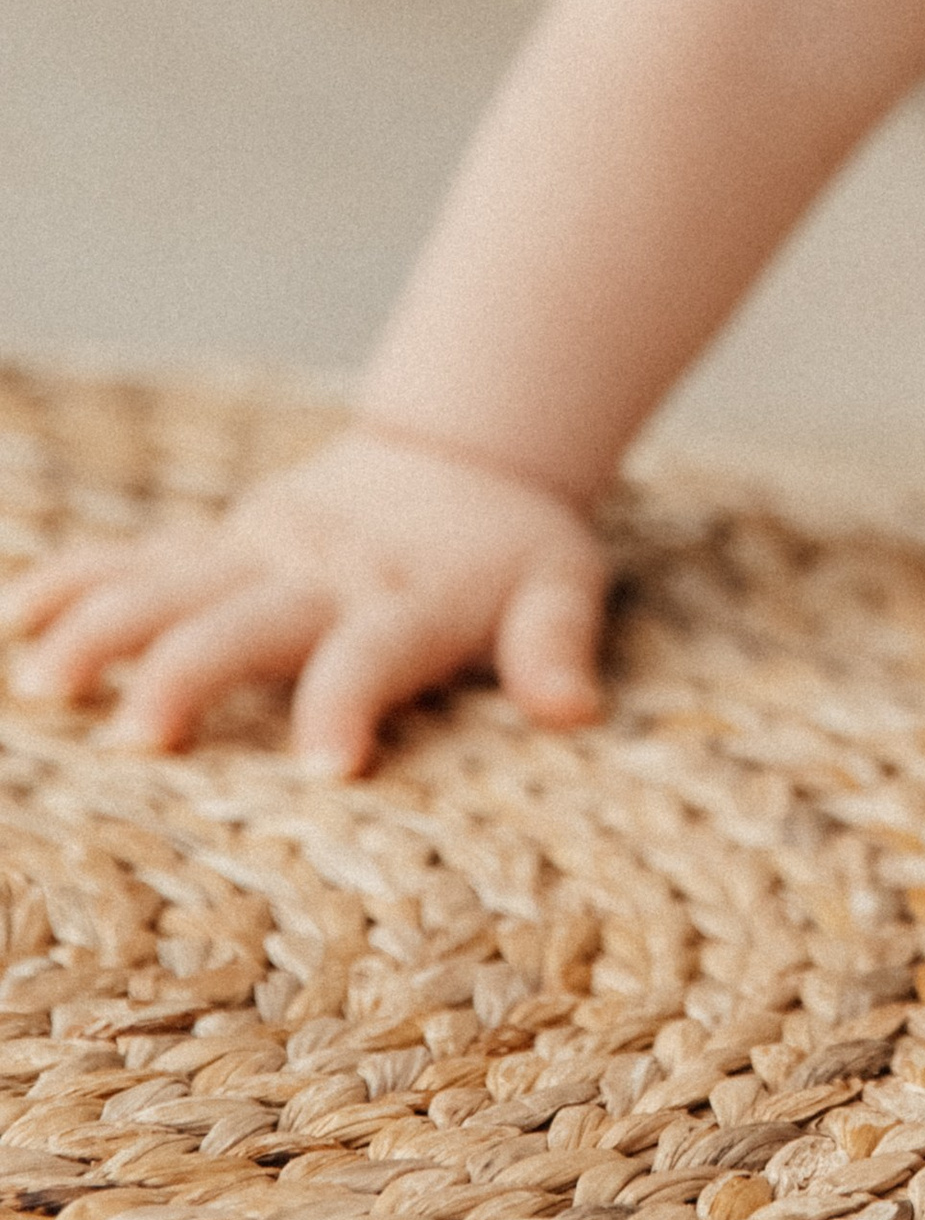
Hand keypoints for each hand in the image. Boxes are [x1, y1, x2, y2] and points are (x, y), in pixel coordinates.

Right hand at [3, 424, 607, 775]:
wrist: (464, 455)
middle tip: (141, 736)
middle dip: (192, 672)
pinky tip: (20, 618)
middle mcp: (319, 576)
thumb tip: (574, 708)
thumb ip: (556, 644)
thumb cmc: (514, 551)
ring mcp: (258, 554)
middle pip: (246, 622)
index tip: (333, 765)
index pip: (373, 655)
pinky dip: (76, 584)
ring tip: (45, 683)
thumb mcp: (561, 584)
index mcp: (404, 600)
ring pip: (170, 585)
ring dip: (106, 628)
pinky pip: (136, 560)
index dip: (350, 704)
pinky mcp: (219, 544)